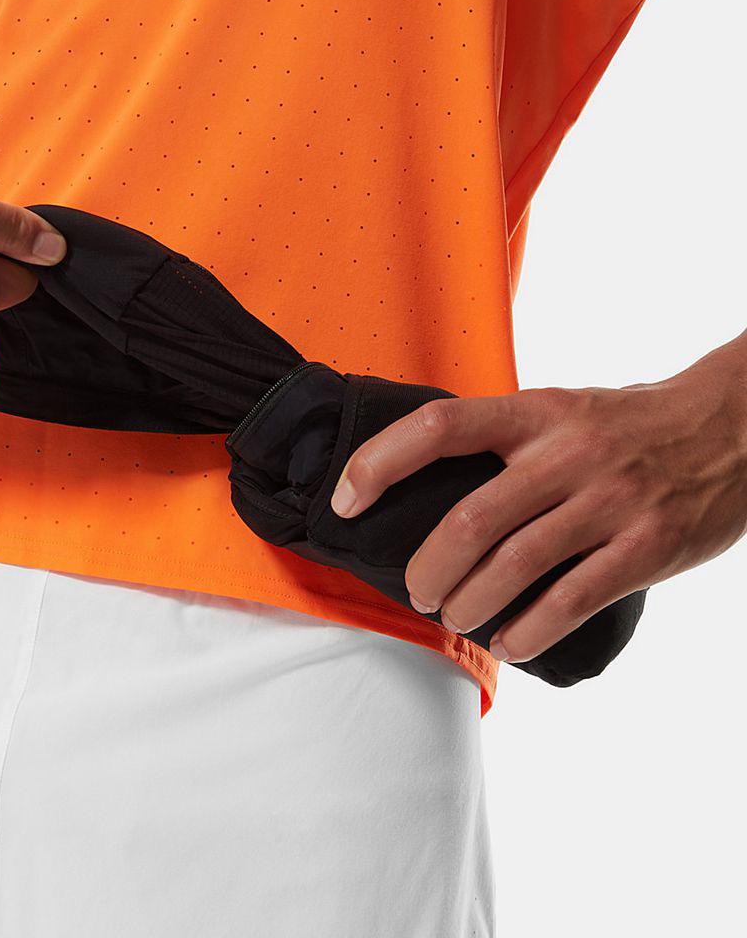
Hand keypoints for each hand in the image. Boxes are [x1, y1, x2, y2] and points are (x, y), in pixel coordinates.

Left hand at [330, 333, 746, 662]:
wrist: (734, 425)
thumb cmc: (625, 424)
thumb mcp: (561, 409)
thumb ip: (503, 439)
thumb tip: (424, 481)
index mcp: (537, 412)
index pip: (440, 427)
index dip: (380, 461)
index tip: (345, 497)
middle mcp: (569, 453)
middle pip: (471, 519)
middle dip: (429, 567)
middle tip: (416, 590)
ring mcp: (611, 501)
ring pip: (516, 566)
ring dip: (470, 603)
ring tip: (453, 616)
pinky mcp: (647, 547)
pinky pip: (573, 599)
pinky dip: (531, 630)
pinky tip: (512, 644)